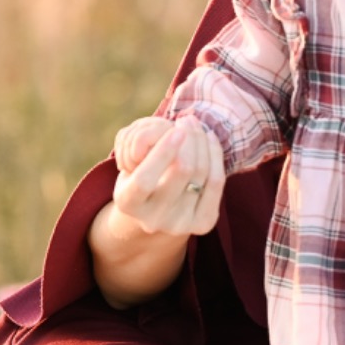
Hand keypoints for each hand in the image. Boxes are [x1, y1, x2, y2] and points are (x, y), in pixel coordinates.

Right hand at [109, 117, 224, 238]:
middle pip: (182, 171)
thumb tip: (176, 130)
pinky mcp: (203, 223)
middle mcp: (154, 219)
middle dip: (189, 139)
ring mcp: (180, 224)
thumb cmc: (139, 174)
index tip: (175, 129)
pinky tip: (209, 138)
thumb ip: (141, 142)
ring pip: (203, 174)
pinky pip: (217, 182)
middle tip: (187, 120)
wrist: (154, 210)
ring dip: (202, 142)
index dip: (162, 153)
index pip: (145, 179)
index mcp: (128, 203)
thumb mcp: (130, 159)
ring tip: (195, 125)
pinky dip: (215, 154)